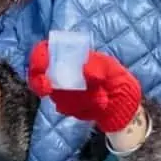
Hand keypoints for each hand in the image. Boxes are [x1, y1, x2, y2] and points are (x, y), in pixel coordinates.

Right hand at [28, 43, 142, 132]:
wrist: (123, 104)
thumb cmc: (115, 78)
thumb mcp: (110, 67)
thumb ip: (97, 66)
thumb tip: (85, 71)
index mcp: (68, 55)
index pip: (42, 51)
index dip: (37, 60)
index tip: (43, 72)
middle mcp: (60, 72)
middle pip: (40, 78)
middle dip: (46, 85)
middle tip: (52, 90)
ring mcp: (61, 90)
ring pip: (58, 96)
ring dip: (81, 99)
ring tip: (102, 97)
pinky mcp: (67, 107)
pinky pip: (69, 109)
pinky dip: (85, 108)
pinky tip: (99, 105)